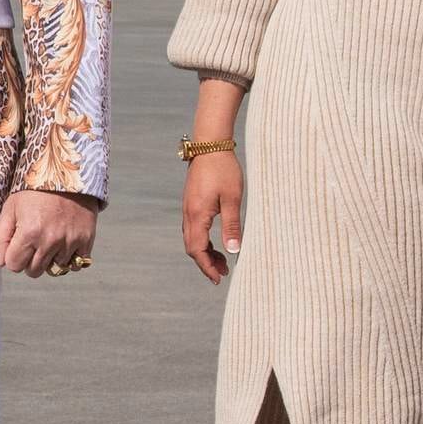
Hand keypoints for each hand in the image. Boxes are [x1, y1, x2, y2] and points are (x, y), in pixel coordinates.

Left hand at [0, 188, 97, 278]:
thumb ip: (0, 237)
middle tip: (33, 243)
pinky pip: (75, 265)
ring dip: (50, 259)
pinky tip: (64, 245)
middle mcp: (50, 240)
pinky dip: (69, 259)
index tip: (18, 245)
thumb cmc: (34, 192)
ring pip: (55, 269)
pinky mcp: (86, 240)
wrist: (67, 176)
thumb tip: (1, 263)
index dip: (13, 257)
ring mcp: (70, 241)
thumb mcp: (10, 208)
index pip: (14, 266)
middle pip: (34, 271)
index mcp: (29, 232)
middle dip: (30, 261)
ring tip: (49, 239)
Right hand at [181, 153, 243, 282]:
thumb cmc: (224, 169)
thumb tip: (234, 252)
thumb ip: (232, 226)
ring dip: (205, 252)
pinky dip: (203, 240)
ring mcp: (188, 208)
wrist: (210, 144)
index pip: (197, 250)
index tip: (219, 279)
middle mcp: (188, 214)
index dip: (207, 267)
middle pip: (192, 247)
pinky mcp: (191, 202)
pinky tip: (216, 240)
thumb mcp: (232, 199)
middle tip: (224, 272)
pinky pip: (193, 228)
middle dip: (207, 262)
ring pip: (192, 238)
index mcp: (197, 215)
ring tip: (223, 260)